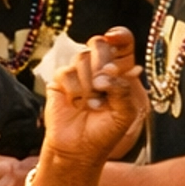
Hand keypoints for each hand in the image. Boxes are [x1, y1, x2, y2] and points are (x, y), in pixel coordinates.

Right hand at [39, 28, 145, 185]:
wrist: (79, 150)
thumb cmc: (105, 132)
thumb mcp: (125, 113)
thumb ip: (123, 88)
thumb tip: (110, 69)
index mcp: (118, 73)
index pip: (121, 43)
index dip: (120, 36)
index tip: (116, 37)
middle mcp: (98, 69)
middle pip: (99, 44)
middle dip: (103, 63)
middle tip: (103, 85)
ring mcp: (78, 74)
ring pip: (82, 58)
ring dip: (89, 84)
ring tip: (92, 105)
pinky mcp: (60, 81)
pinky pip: (66, 72)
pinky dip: (75, 90)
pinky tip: (78, 105)